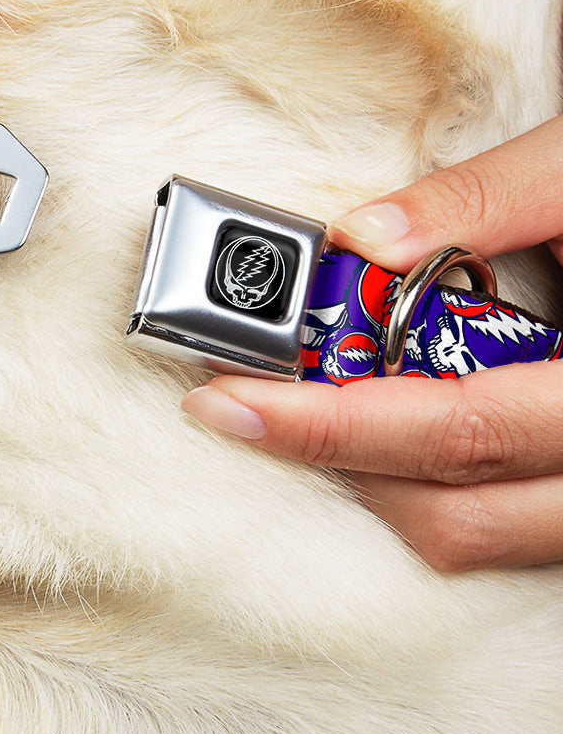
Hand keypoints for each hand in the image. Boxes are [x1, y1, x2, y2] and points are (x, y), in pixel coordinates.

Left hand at [183, 115, 562, 571]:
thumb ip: (484, 199)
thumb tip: (362, 237)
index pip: (456, 429)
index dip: (330, 424)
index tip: (229, 400)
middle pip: (455, 510)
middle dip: (332, 458)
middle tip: (244, 403)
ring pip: (478, 534)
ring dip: (377, 479)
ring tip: (308, 408)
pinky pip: (504, 523)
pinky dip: (430, 482)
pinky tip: (387, 421)